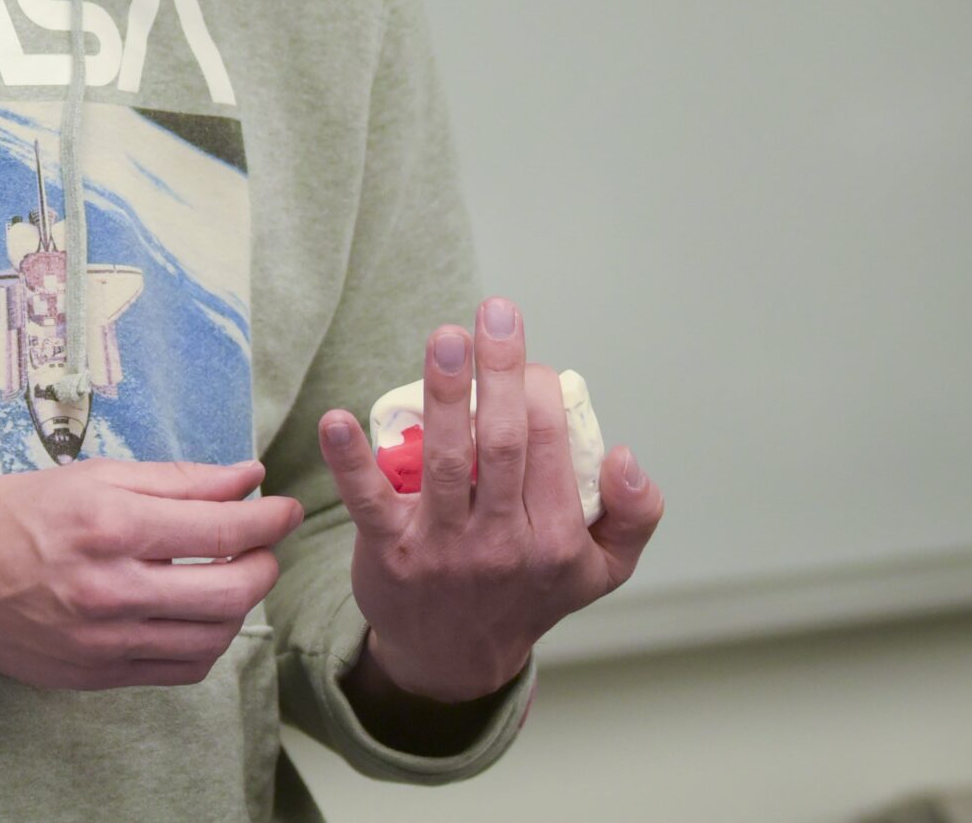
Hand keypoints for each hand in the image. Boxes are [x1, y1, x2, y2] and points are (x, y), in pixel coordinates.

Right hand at [0, 458, 302, 689]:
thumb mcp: (89, 476)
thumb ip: (174, 479)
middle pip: (231, 589)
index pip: (220, 527)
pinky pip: (181, 669)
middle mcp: (111, 588)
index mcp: (108, 525)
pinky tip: (199, 615)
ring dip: (240, 605)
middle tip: (263, 545)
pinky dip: (207, 642)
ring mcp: (105, 640)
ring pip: (213, 635)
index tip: (283, 507)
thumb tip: (246, 476)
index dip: (267, 517)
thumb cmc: (13, 513)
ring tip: (232, 576)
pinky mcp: (98, 674)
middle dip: (265, 563)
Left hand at [317, 298, 664, 701]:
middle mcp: (503, 543)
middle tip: (494, 312)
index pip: (551, 445)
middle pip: (503, 441)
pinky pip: (369, 501)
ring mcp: (443, 548)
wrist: (454, 658)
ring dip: (443, 394)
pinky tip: (336, 420)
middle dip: (500, 372)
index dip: (540, 391)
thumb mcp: (602, 569)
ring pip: (447, 459)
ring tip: (445, 338)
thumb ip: (635, 515)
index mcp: (557, 540)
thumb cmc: (528, 592)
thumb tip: (624, 453)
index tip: (531, 361)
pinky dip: (351, 460)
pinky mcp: (388, 552)